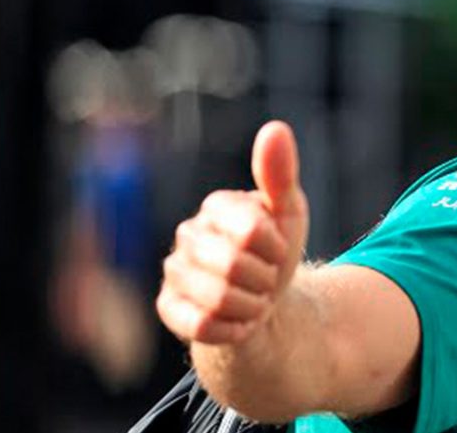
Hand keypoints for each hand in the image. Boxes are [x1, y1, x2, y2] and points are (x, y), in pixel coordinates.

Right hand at [157, 121, 309, 344]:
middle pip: (234, 265)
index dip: (276, 248)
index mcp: (216, 206)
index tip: (278, 249)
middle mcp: (187, 234)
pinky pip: (201, 325)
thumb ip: (280, 174)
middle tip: (267, 279)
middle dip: (265, 279)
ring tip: (254, 298)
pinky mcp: (167, 308)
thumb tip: (274, 128)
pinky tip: (239, 321)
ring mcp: (174, 272)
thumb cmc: (276, 253)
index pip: (252, 230)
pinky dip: (233, 328)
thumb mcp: (289, 213)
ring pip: (218, 298)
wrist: (265, 303)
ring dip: (252, 305)